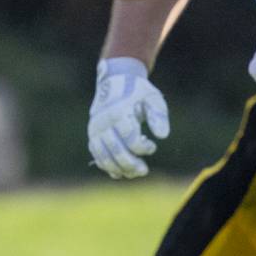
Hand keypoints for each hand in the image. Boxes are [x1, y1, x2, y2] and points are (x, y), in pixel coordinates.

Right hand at [88, 56, 168, 178]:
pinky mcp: (92, 137)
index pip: (129, 137)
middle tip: (144, 170)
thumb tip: (162, 136)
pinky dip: (107, 167)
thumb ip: (158, 116)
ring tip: (134, 173)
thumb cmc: (137, 93)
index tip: (152, 146)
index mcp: (119, 112)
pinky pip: (97, 156)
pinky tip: (120, 172)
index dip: (142, 147)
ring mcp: (95, 130)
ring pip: (104, 156)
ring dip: (120, 169)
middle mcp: (103, 122)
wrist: (114, 83)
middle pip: (116, 150)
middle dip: (131, 164)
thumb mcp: (152, 98)